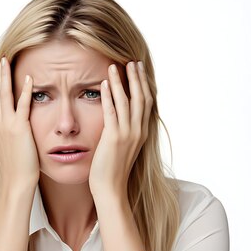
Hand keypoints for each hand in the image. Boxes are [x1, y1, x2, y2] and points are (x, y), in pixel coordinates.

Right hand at [0, 57, 40, 190]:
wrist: (15, 182)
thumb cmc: (13, 169)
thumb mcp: (3, 148)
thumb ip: (3, 135)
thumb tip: (6, 130)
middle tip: (2, 61)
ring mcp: (4, 126)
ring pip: (2, 95)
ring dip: (6, 76)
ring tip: (9, 62)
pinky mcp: (19, 129)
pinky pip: (21, 105)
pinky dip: (25, 90)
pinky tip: (29, 78)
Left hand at [88, 61, 152, 198]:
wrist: (111, 189)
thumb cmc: (113, 171)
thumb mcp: (123, 148)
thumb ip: (124, 132)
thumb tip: (119, 121)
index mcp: (142, 132)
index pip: (146, 103)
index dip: (143, 84)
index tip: (139, 70)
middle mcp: (138, 131)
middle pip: (141, 97)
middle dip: (136, 78)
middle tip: (132, 61)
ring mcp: (127, 134)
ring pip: (127, 101)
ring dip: (121, 81)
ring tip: (115, 66)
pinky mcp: (114, 138)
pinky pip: (112, 112)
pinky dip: (109, 96)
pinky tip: (104, 84)